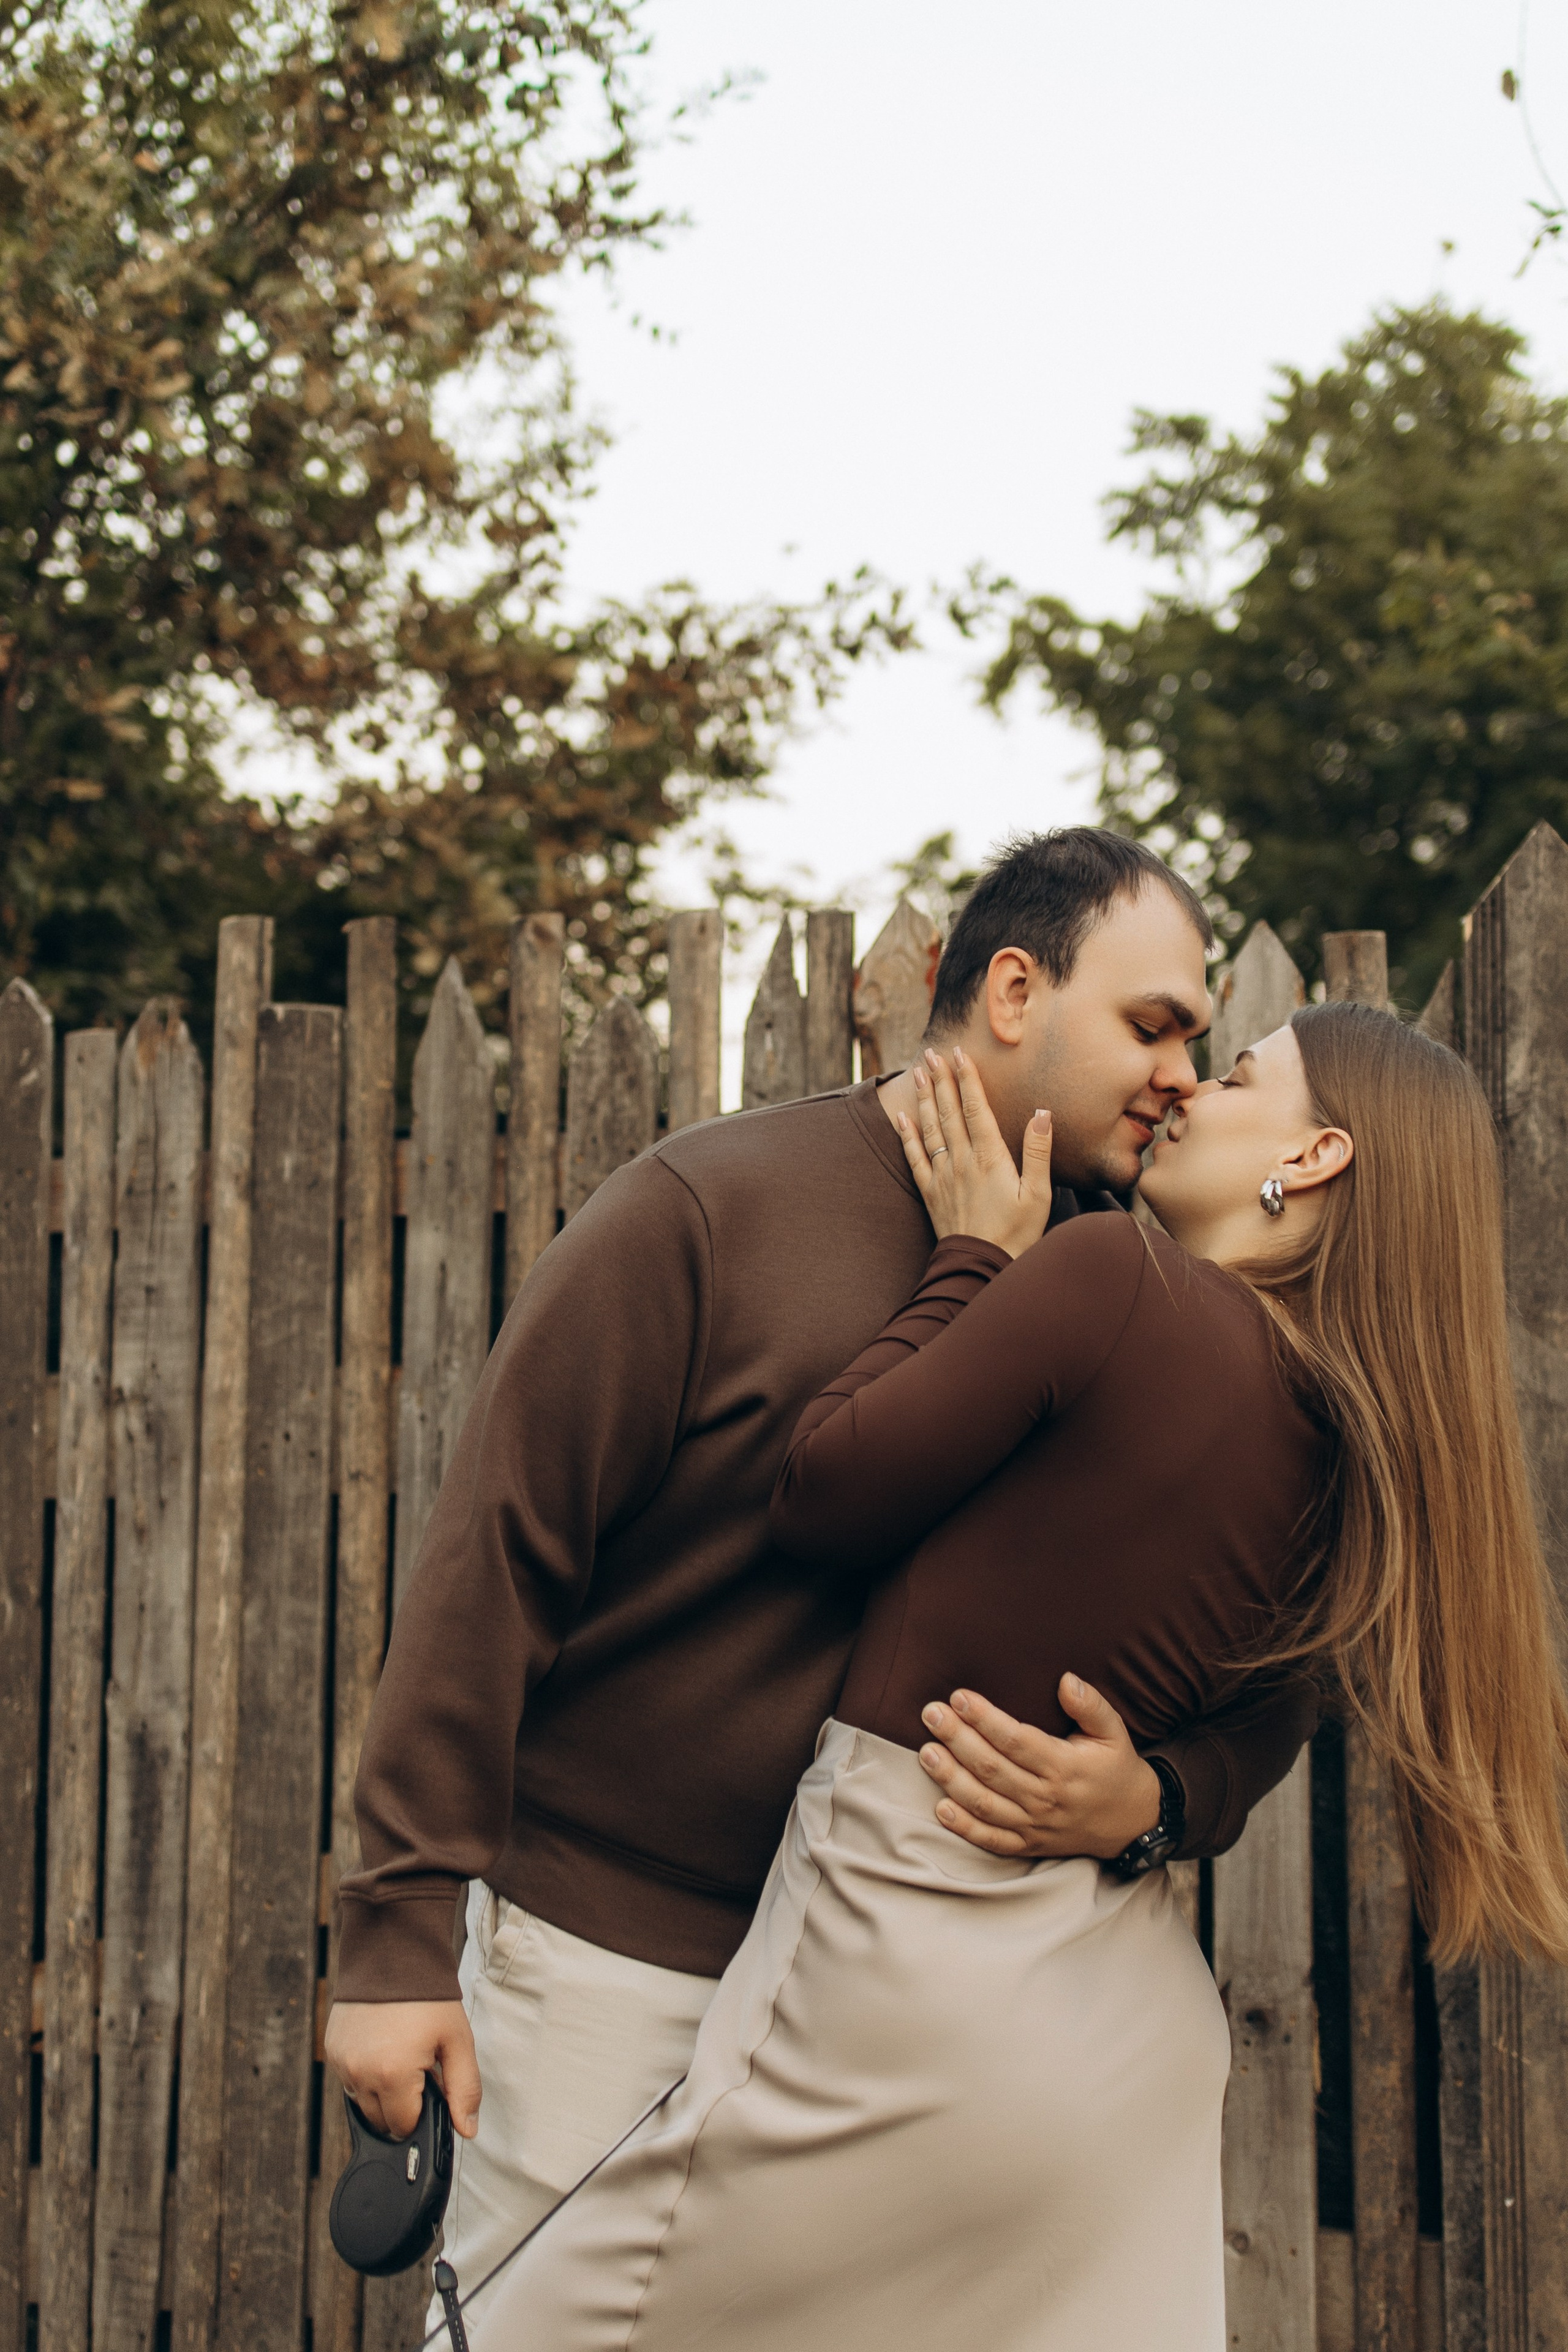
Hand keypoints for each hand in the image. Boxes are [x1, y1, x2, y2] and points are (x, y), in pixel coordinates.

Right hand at [325, 1999, 481, 2141]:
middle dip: (402, 2105)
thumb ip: (464, 2089)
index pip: (404, 2127)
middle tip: (419, 2069)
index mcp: (392, 2076)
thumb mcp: (457, 2041)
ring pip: (363, 2103)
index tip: (431, 2086)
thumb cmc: (428, 1998)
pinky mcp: (331, 2050)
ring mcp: (341, 2063)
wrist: (393, 1953)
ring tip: (401, 2056)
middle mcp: (359, 2074)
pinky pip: (349, 2080)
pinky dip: (365, 2075)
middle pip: (381, 2121)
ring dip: (382, 2093)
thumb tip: (467, 2131)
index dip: (422, 2113)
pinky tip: (382, 2049)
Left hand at [897, 1048, 1053, 1257]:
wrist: (980, 1267)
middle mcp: (961, 1161)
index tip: (958, 1052)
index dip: (966, 1078)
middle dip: (940, 1079)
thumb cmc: (1017, 1234)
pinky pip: (914, 1157)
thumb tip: (1042, 1113)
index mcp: (989, 1157)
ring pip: (929, 1128)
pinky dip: (906, 1134)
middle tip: (931, 1052)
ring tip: (917, 1072)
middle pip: (947, 1111)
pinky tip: (901, 1117)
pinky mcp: (930, 1192)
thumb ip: (1038, 1151)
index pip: (974, 1108)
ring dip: (923, 1098)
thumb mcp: (1039, 1194)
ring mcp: (942, 1175)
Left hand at [916, 1677, 1162, 1859]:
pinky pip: (991, 1840)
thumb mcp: (1114, 1732)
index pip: (1015, 1740)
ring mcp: (1035, 1825)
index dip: (984, 1719)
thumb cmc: (1117, 1769)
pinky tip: (941, 1807)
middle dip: (957, 1739)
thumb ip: (1092, 1705)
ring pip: (984, 1803)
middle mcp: (1045, 1798)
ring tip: (926, 1753)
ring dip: (951, 1778)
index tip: (959, 1697)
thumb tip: (1066, 1680)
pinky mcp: (1028, 1845)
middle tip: (932, 1714)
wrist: (1133, 1823)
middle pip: (992, 1768)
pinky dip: (964, 1827)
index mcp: (1064, 1766)